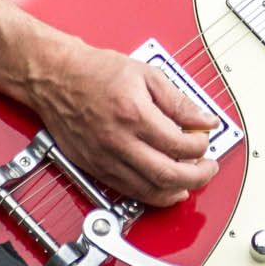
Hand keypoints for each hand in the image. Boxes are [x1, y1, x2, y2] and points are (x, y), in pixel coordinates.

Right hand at [18, 38, 221, 206]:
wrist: (56, 78)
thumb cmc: (96, 72)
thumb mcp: (146, 74)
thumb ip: (178, 101)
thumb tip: (204, 120)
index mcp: (134, 115)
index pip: (179, 144)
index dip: (200, 147)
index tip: (205, 140)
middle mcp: (118, 141)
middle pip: (167, 175)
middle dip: (196, 176)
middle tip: (208, 168)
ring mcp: (104, 158)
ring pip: (147, 190)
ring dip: (175, 191)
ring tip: (189, 180)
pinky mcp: (94, 168)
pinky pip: (127, 191)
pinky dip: (150, 193)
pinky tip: (163, 186)